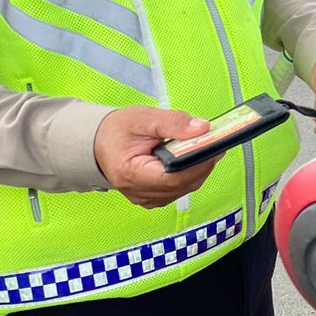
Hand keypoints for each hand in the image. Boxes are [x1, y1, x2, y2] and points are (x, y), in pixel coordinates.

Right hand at [94, 106, 217, 209]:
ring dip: (199, 168)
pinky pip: (180, 188)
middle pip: (183, 184)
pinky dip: (191, 173)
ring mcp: (147, 198)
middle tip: (216, 141)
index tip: (213, 145)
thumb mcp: (142, 118)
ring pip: (185, 188)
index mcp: (131, 174)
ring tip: (207, 145)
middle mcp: (139, 192)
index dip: (197, 163)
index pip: (173, 178)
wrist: (100, 142)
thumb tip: (201, 128)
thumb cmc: (116, 130)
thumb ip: (172, 122)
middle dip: (203, 163)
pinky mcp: (154, 196)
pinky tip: (195, 157)